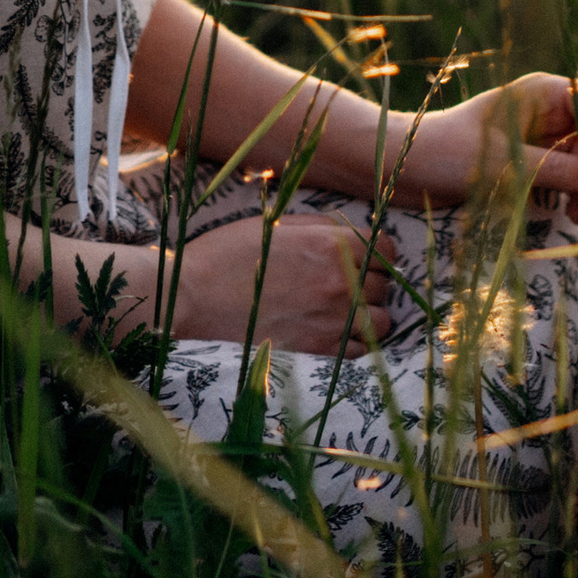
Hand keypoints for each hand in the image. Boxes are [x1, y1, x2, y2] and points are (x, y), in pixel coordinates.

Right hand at [169, 214, 399, 356]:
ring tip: (344, 315)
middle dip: (371, 284)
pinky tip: (333, 337)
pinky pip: (360, 352)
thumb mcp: (274, 225)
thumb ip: (319, 227)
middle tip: (347, 288)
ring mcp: (331, 320)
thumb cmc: (225, 256)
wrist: (190, 300)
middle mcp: (339, 281)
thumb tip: (349, 232)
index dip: (378, 254)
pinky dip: (354, 345)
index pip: (386, 249)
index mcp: (330, 243)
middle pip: (384, 285)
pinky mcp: (318, 352)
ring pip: (381, 321)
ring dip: (368, 316)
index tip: (365, 260)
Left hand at [384, 68, 577, 211]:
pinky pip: (566, 178)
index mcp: (543, 94)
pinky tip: (572, 216)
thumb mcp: (503, 164)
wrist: (401, 169)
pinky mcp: (531, 165)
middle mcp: (548, 113)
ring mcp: (541, 139)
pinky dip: (572, 196)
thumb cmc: (445, 151)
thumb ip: (556, 170)